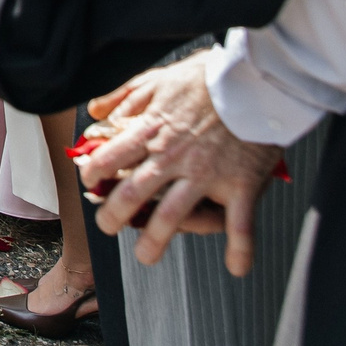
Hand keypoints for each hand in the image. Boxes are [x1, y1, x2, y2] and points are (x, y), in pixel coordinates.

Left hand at [80, 51, 281, 276]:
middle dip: (113, 216)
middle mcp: (173, 156)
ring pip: (172, 215)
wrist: (256, 79)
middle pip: (133, 193)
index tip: (88, 183)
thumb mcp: (158, 78)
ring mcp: (207, 174)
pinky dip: (240, 249)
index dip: (93, 174)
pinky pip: (239, 223)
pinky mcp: (240, 183)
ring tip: (145, 255)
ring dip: (155, 240)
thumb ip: (125, 96)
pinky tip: (236, 268)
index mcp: (153, 130)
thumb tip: (95, 111)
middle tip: (107, 227)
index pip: (111, 158)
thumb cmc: (207, 78)